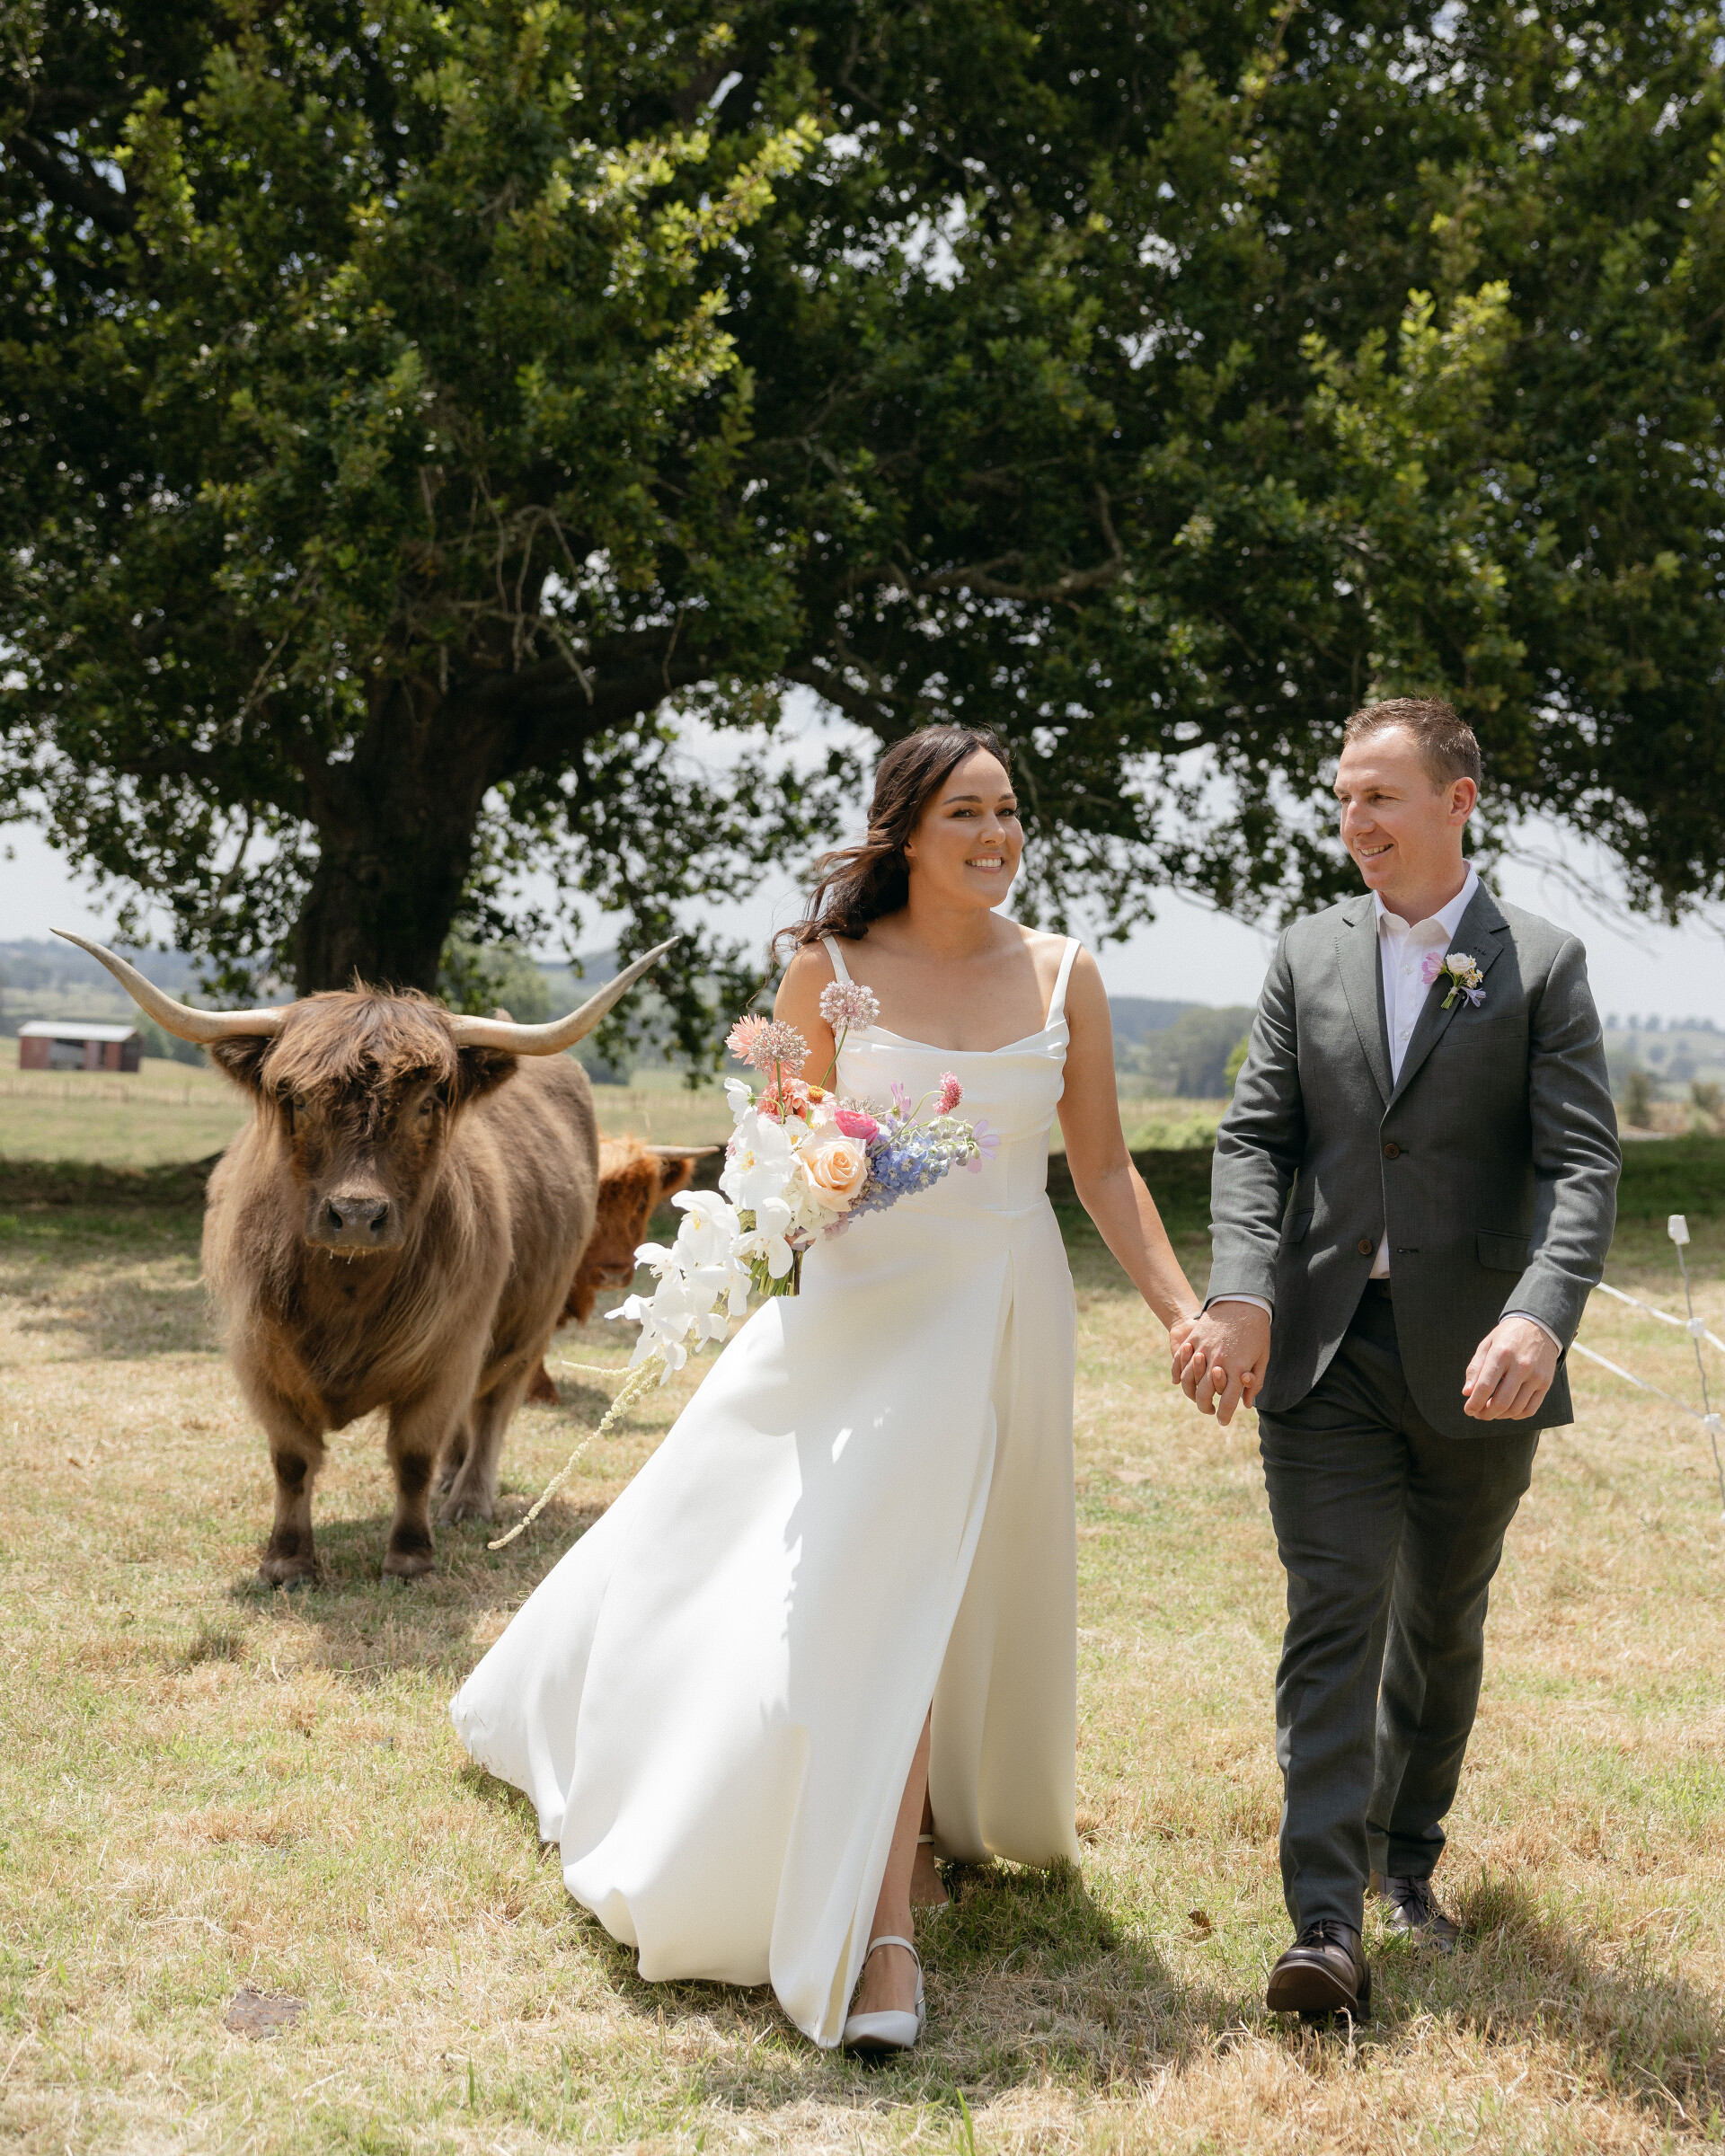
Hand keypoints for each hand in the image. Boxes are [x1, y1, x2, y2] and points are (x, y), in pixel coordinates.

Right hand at [1172, 1301, 1270, 1426]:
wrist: (1242, 1300)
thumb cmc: (1256, 1331)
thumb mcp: (1262, 1357)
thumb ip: (1254, 1382)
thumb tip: (1247, 1404)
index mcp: (1237, 1368)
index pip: (1227, 1401)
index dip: (1224, 1415)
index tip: (1223, 1421)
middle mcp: (1218, 1362)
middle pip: (1204, 1394)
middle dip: (1206, 1407)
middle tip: (1210, 1411)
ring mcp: (1204, 1349)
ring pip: (1190, 1379)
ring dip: (1192, 1392)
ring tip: (1197, 1397)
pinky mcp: (1195, 1339)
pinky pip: (1182, 1361)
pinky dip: (1180, 1372)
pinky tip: (1183, 1379)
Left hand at [1463, 1316, 1558, 1420]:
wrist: (1539, 1326)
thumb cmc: (1507, 1337)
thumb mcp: (1487, 1345)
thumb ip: (1475, 1368)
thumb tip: (1467, 1393)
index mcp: (1502, 1354)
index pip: (1485, 1386)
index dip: (1474, 1402)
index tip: (1468, 1410)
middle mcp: (1521, 1365)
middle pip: (1501, 1401)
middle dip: (1486, 1413)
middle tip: (1478, 1414)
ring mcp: (1536, 1376)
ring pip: (1516, 1408)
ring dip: (1500, 1416)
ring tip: (1491, 1412)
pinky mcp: (1546, 1383)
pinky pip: (1531, 1408)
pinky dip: (1517, 1415)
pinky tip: (1508, 1411)